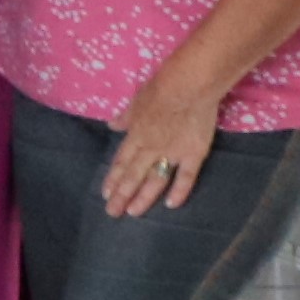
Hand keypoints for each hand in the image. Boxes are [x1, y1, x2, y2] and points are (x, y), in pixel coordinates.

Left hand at [96, 64, 231, 219]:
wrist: (188, 86)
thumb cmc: (161, 88)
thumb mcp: (136, 101)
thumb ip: (126, 117)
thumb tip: (112, 125)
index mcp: (135, 135)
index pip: (121, 161)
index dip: (113, 178)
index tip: (105, 194)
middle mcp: (150, 148)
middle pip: (133, 175)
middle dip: (121, 195)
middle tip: (112, 213)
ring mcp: (171, 152)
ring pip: (154, 180)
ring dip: (142, 198)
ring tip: (132, 213)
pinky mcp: (193, 154)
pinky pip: (185, 177)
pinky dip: (179, 191)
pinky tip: (171, 205)